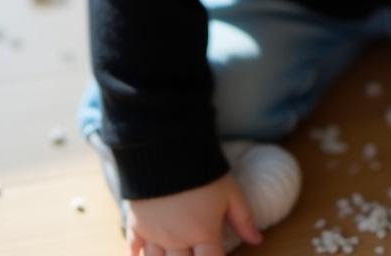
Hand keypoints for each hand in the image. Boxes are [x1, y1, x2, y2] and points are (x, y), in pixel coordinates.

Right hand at [124, 172, 261, 255]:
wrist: (166, 146)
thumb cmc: (202, 168)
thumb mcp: (229, 191)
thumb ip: (243, 218)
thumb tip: (258, 240)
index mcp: (202, 233)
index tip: (215, 254)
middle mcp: (177, 240)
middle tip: (193, 250)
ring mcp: (154, 234)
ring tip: (174, 252)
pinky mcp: (136, 222)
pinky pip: (133, 248)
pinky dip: (136, 255)